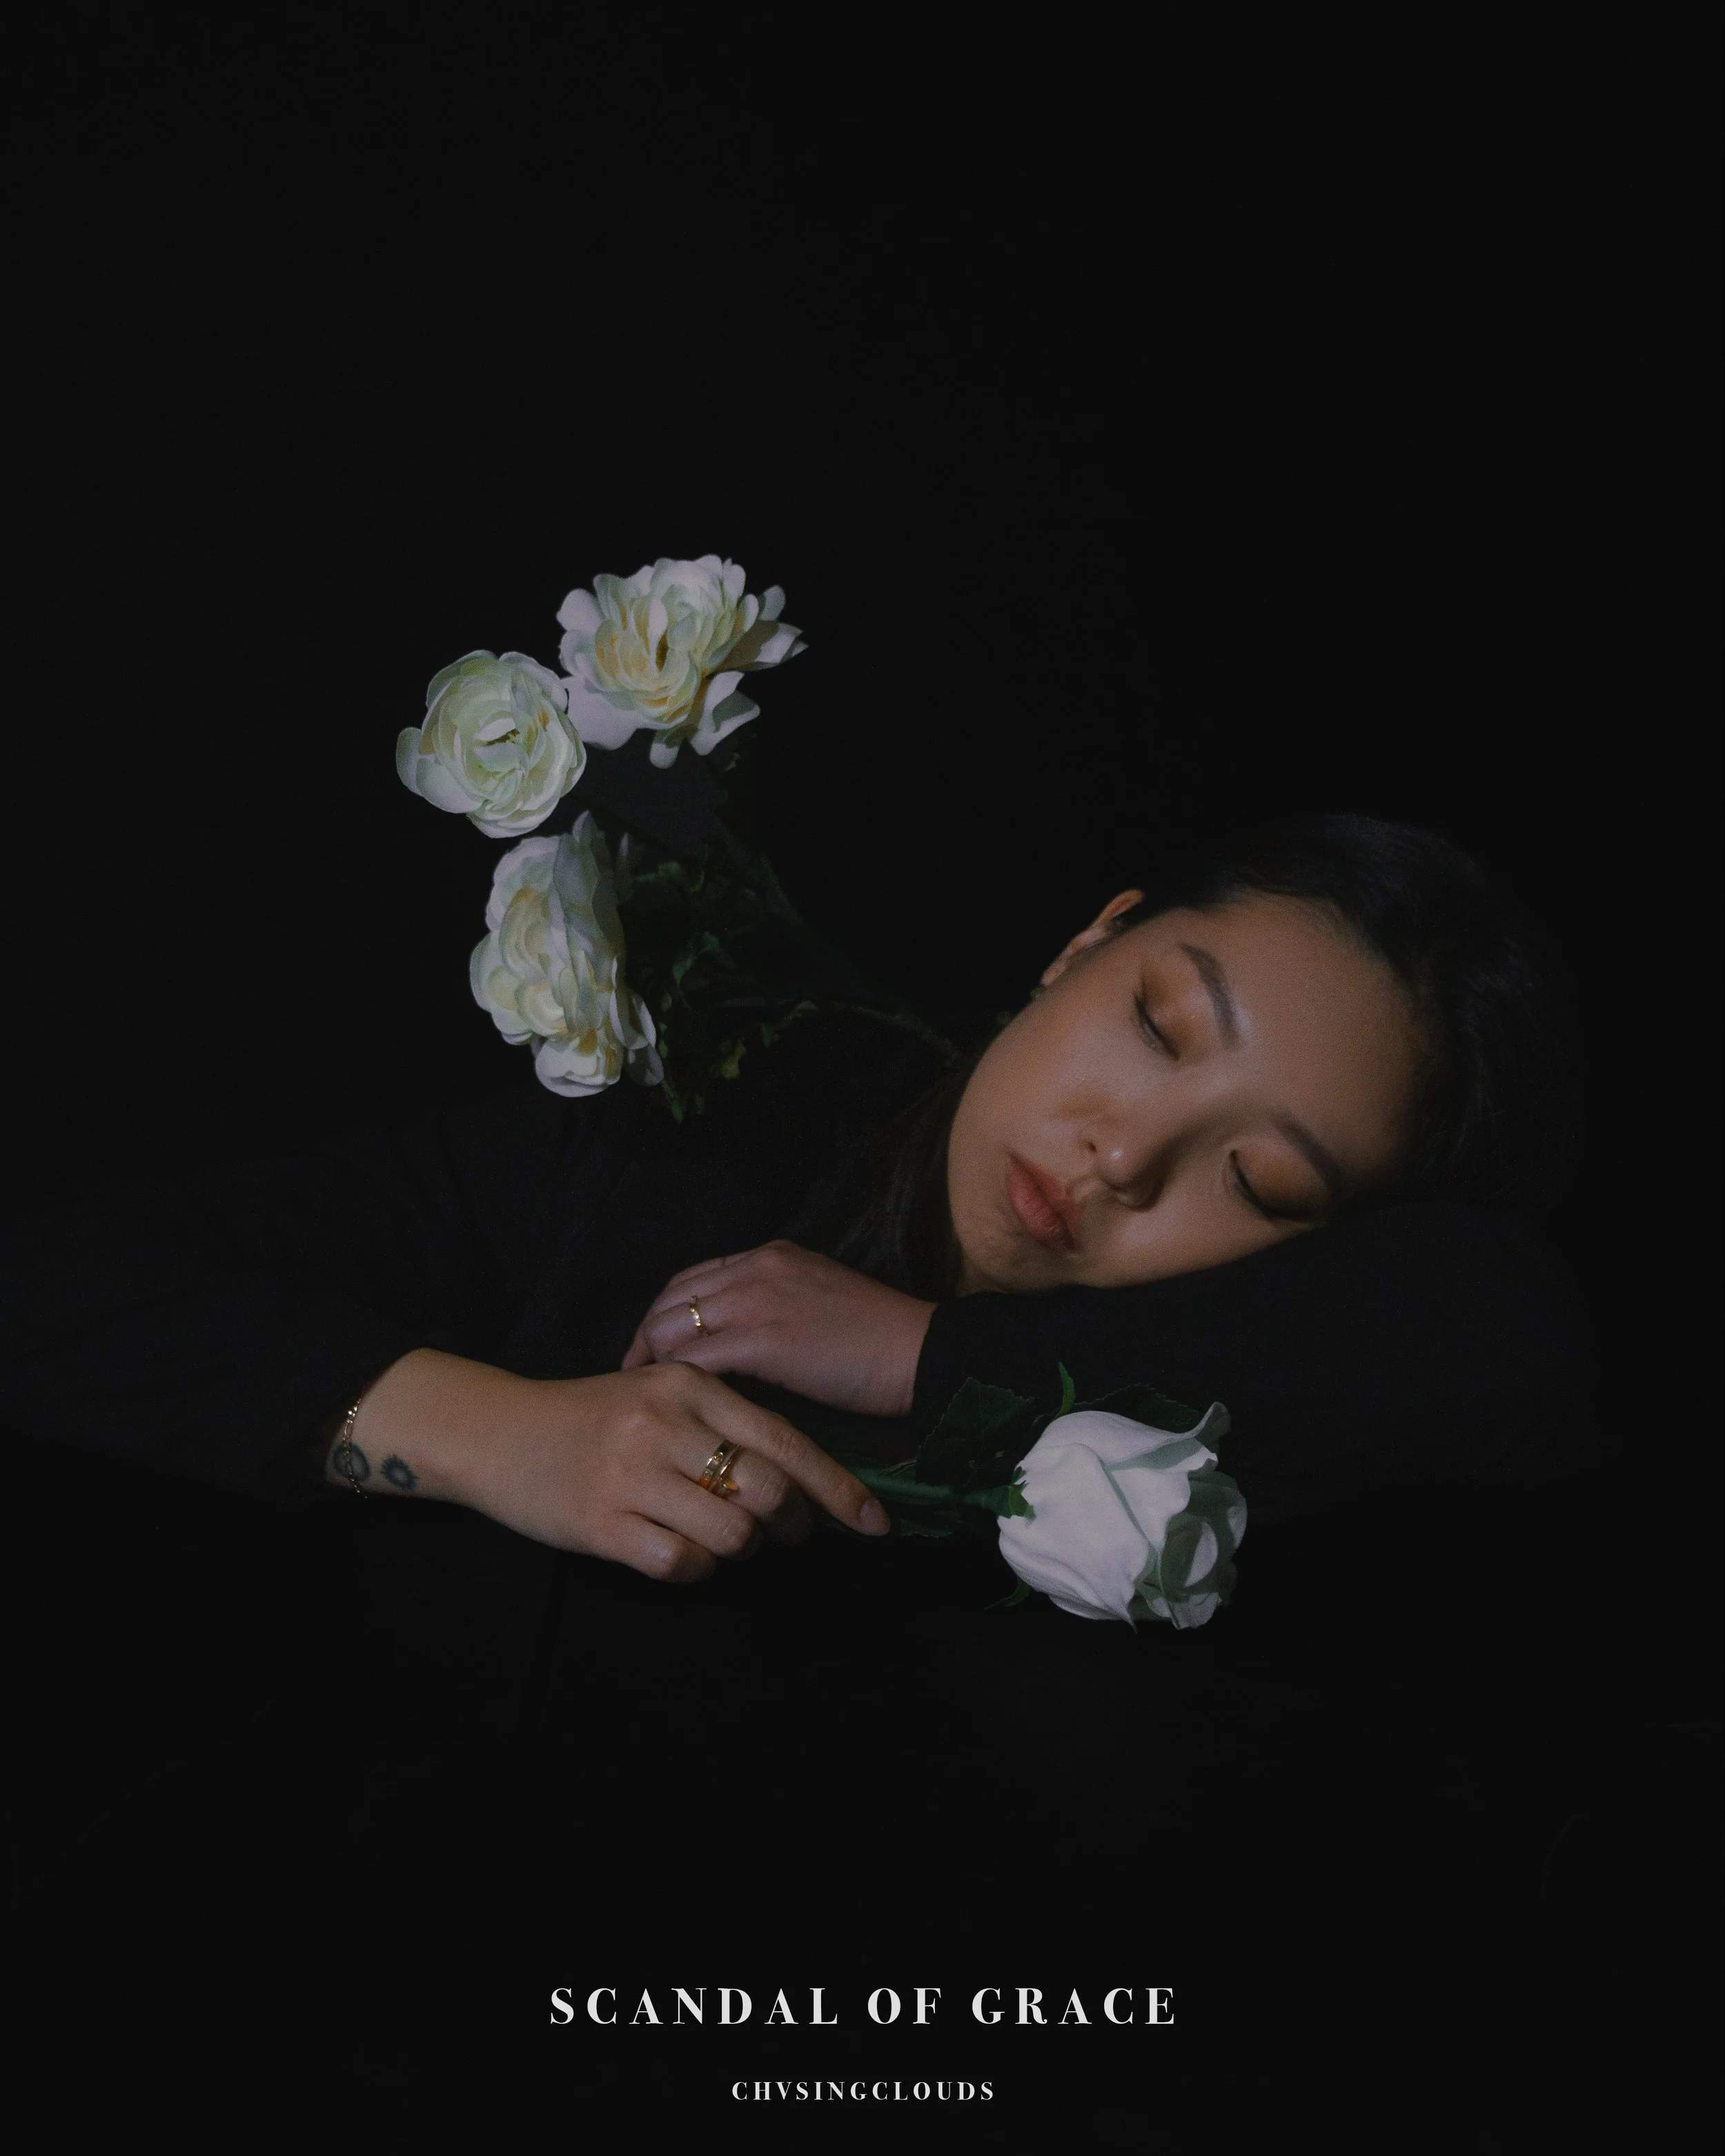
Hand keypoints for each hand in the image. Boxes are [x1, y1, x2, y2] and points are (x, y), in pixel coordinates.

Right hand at [338, 1348, 889, 1582]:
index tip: (874, 1521)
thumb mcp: (660, 1395)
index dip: (837, 1486)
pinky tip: (680, 1552)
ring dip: (742, 1551)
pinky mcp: (601, 1523)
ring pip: (731, 1534)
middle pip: (768, 1491)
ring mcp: (632, 1475)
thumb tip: (796, 1475)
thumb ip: (722, 1422)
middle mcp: (665, 1426)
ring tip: (723, 1540)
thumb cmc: (590, 1416)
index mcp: (689, 1386)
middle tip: (786, 1535)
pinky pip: (681, 1564)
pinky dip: (696, 1569)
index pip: (783, 1439)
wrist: (497, 1431)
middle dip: (792, 1525)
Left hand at [621, 1240, 936, 1417]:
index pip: (692, 1278)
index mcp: (770, 1256)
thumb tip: (735, 1344)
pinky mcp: (764, 1339)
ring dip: (652, 1361)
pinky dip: (678, 1379)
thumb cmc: (878, 1339)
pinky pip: (697, 1357)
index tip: (651, 1348)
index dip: (664, 1314)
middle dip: (645, 1336)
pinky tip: (675, 1404)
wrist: (919, 1352)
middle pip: (672, 1298)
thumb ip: (773, 1309)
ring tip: (646, 1394)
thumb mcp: (817, 1302)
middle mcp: (756, 1267)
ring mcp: (758, 1299)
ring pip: (675, 1325)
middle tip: (634, 1375)